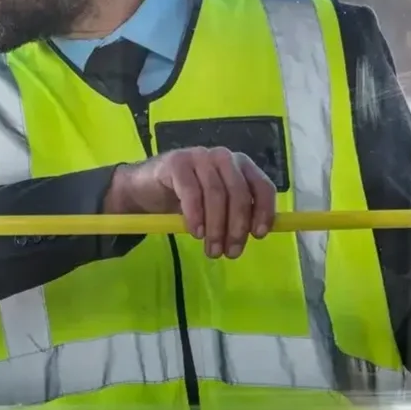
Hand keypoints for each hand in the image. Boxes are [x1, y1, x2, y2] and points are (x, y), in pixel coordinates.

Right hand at [105, 147, 276, 259]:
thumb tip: (257, 233)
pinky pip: (191, 191)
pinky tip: (196, 232)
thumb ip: (238, 213)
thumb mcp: (218, 206)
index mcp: (241, 166)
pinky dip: (196, 215)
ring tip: (211, 249)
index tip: (258, 235)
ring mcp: (199, 156)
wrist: (146, 188)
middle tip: (230, 252)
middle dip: (237, 227)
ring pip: (216, 194)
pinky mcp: (177, 162)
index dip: (264, 211)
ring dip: (216, 227)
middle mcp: (224, 157)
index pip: (262, 186)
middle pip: (239, 193)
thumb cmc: (187, 199)